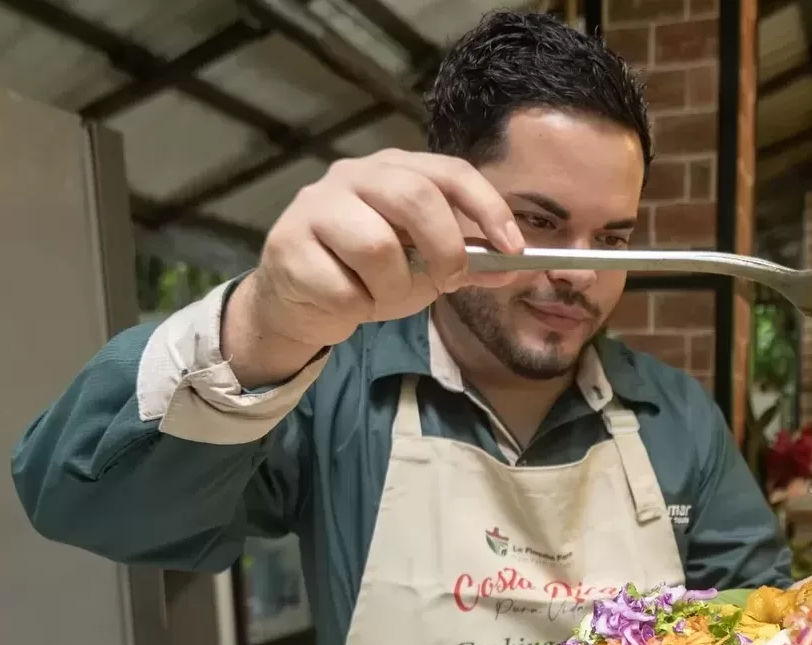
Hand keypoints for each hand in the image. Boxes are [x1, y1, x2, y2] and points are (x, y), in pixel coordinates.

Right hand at [224, 149, 526, 385]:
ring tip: (381, 294)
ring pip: (377, 247)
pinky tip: (347, 299)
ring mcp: (315, 206)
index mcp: (394, 169)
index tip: (514, 248)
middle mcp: (352, 175)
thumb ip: (471, 264)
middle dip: (445, 249)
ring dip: (394, 288)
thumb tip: (523, 267)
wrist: (302, 299)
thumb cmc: (370, 274)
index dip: (487, 207)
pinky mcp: (288, 245)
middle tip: (448, 281)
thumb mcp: (428, 266)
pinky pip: (343, 287)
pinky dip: (357, 306)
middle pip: (415, 197)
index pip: (450, 171)